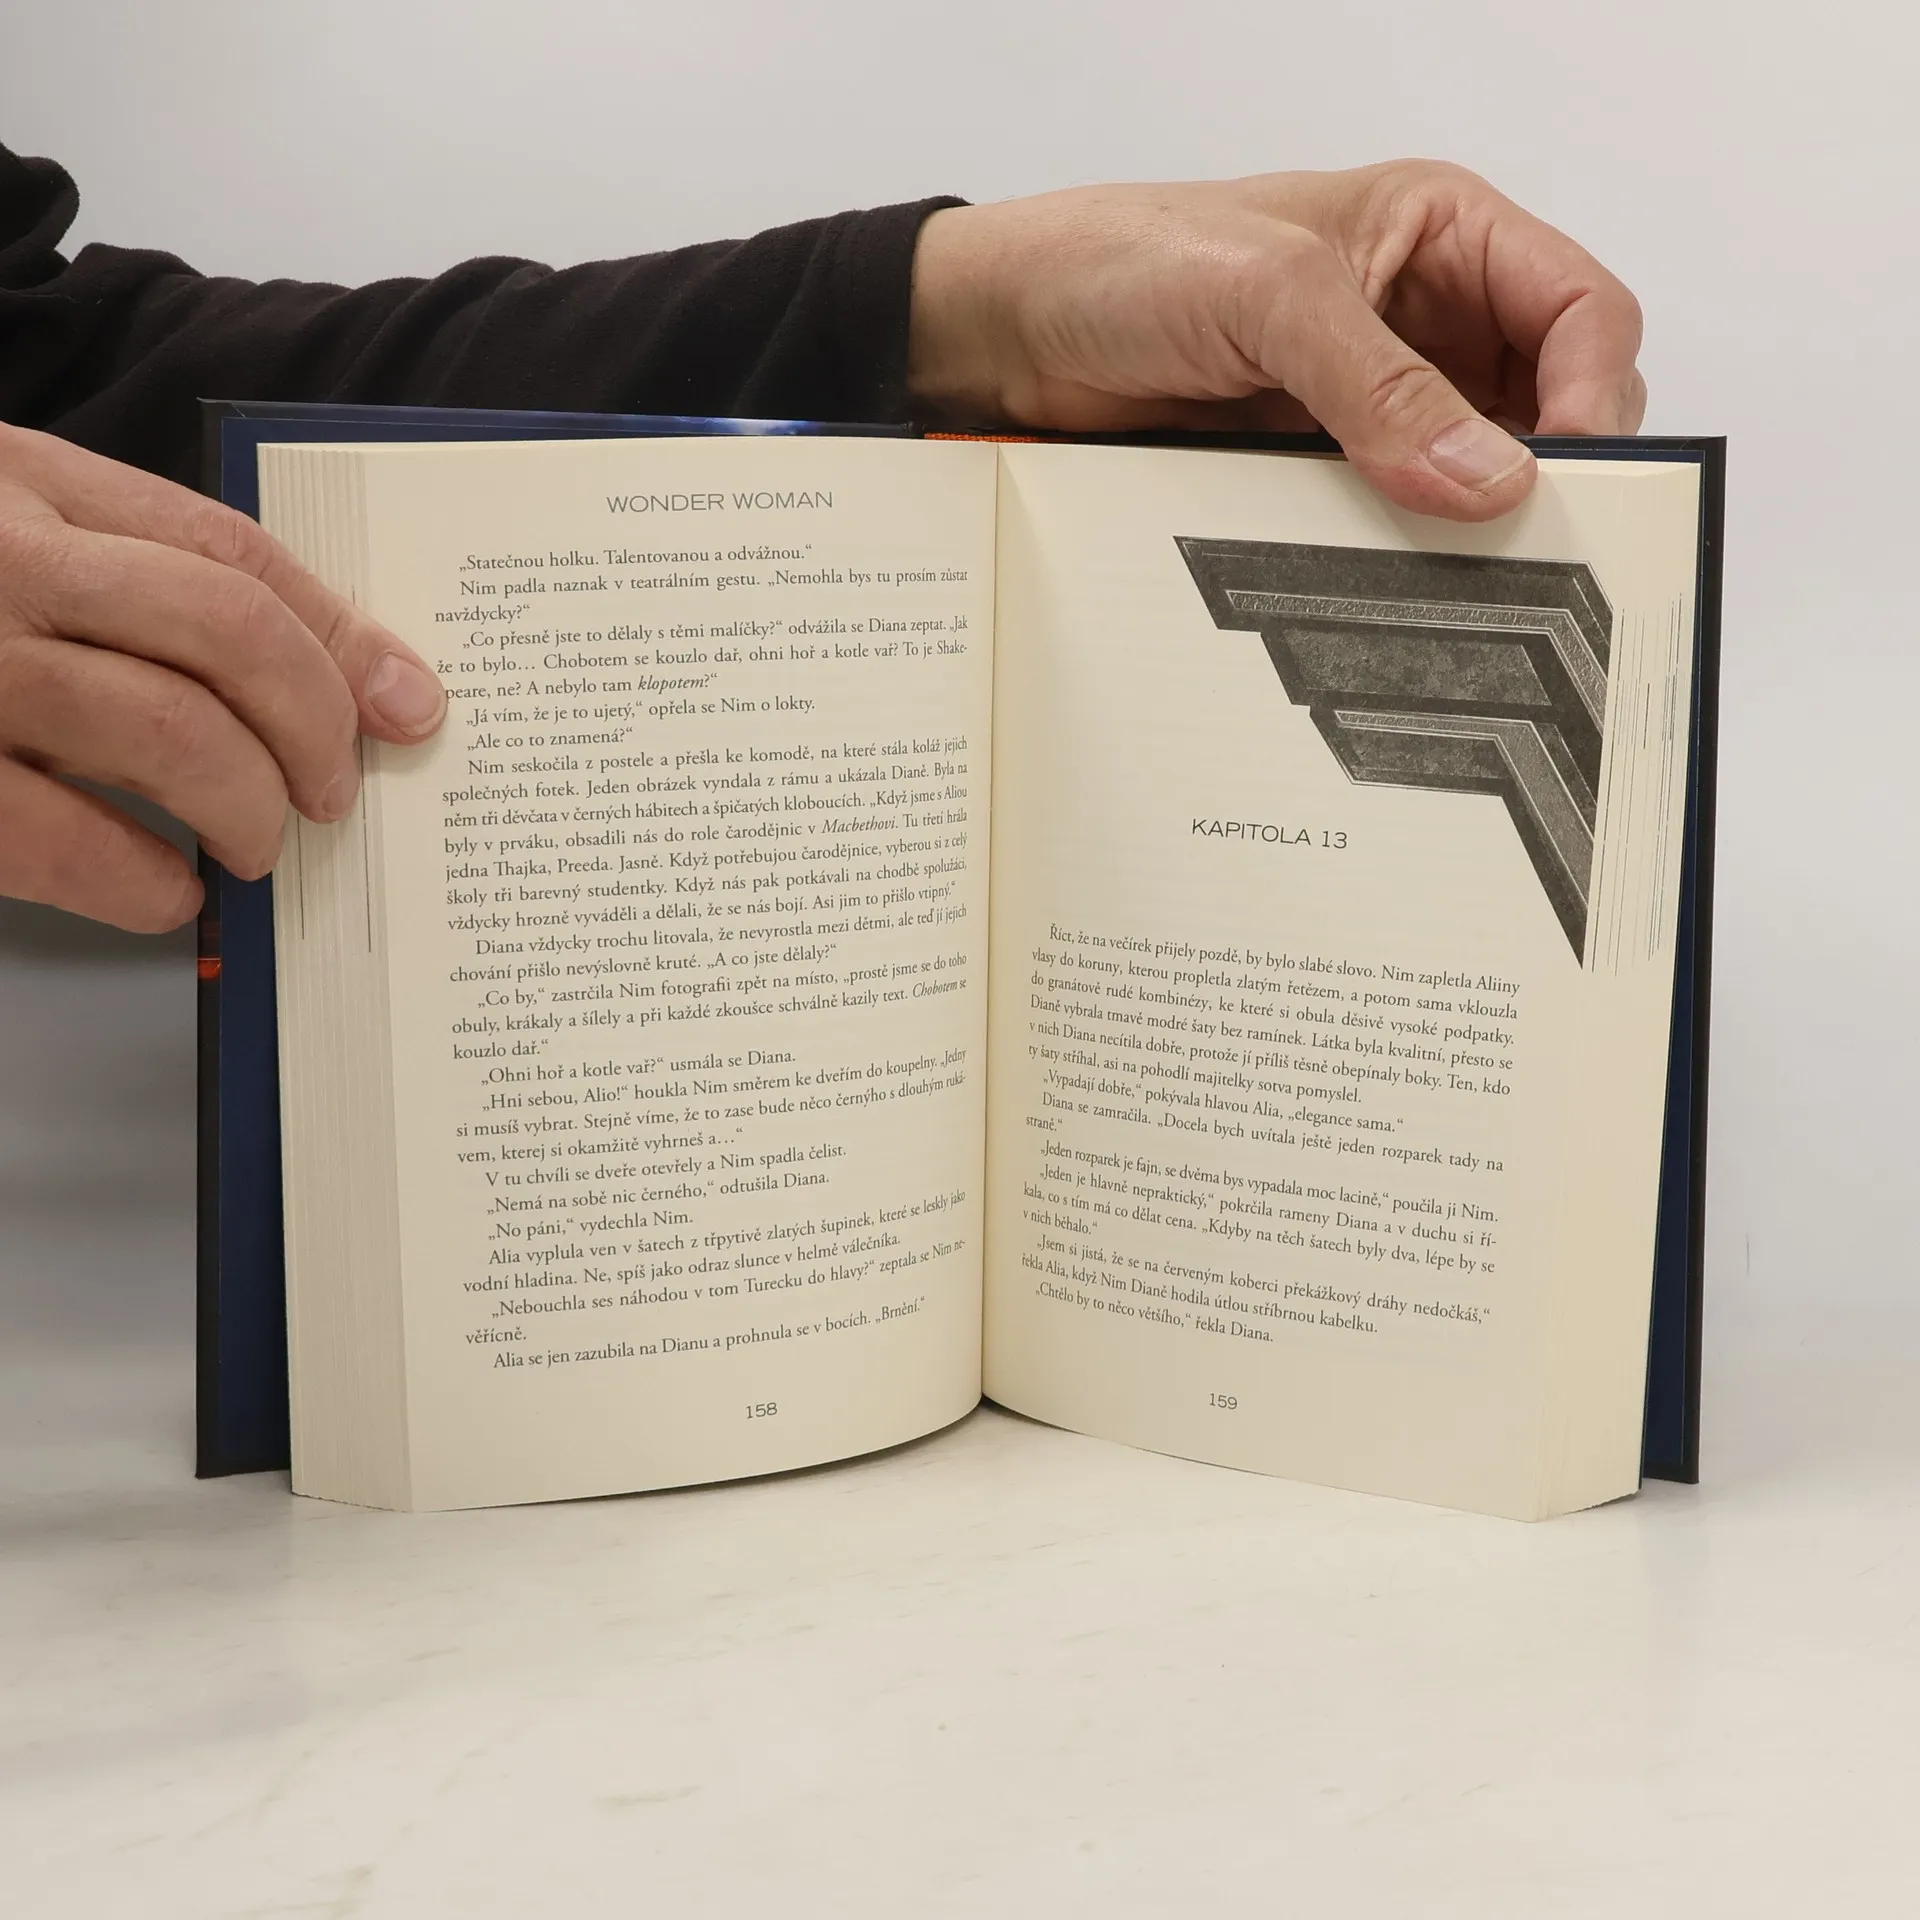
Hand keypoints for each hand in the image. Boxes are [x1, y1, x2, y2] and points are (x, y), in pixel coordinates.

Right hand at [0, 424, 446, 930]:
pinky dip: (145, 886)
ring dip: (246, 810)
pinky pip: (65, 840)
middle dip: (314, 726)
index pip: (232, 550)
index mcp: (24, 482)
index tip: (411, 704)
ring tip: (253, 847)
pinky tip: (164, 894)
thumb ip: (123, 569)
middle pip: (227, 631)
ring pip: (167, 733)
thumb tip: (323, 673)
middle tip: (333, 794)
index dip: (343, 636)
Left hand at [907, 160, 1645, 520]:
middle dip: (1546, 474)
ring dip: (1473, 528)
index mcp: (1442, 234)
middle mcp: (1425, 319)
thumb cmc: (1126, 261)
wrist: (1011, 334)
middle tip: (1524, 548)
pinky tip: (1393, 585)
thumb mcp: (1267, 295)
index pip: (1580, 310)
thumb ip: (1379, 383)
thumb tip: (1488, 478)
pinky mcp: (1322, 470)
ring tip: (1462, 580)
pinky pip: (1394, 522)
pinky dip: (1403, 556)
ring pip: (1474, 478)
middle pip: (1546, 405)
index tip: (1564, 474)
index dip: (1593, 391)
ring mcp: (1373, 404)